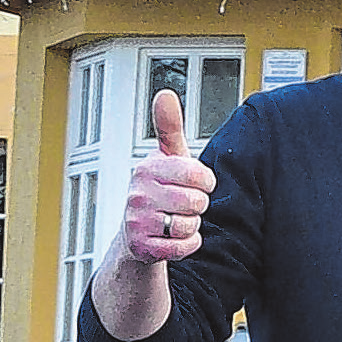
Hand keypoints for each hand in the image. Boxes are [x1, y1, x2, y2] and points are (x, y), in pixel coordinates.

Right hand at [123, 89, 215, 263]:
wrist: (136, 232)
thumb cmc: (159, 190)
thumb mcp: (167, 157)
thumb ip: (169, 127)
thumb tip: (165, 94)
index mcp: (147, 168)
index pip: (198, 175)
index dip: (205, 182)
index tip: (196, 183)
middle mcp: (138, 194)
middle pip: (196, 202)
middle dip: (198, 205)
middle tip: (184, 204)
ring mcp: (137, 221)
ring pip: (190, 225)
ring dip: (191, 225)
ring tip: (177, 219)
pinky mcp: (141, 247)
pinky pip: (183, 246)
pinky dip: (188, 244)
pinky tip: (176, 236)